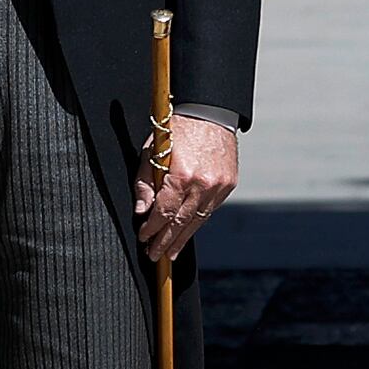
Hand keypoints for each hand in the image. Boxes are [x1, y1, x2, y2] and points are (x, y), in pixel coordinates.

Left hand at [139, 115, 237, 264]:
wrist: (210, 112)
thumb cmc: (177, 130)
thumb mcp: (152, 152)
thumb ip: (145, 184)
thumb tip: (141, 211)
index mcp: (181, 176)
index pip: (163, 213)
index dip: (151, 229)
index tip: (143, 237)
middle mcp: (202, 185)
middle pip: (180, 222)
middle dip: (165, 241)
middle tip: (154, 255)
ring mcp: (218, 187)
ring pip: (197, 221)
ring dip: (182, 238)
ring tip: (170, 252)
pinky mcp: (228, 185)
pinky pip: (209, 211)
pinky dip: (196, 222)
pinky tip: (186, 231)